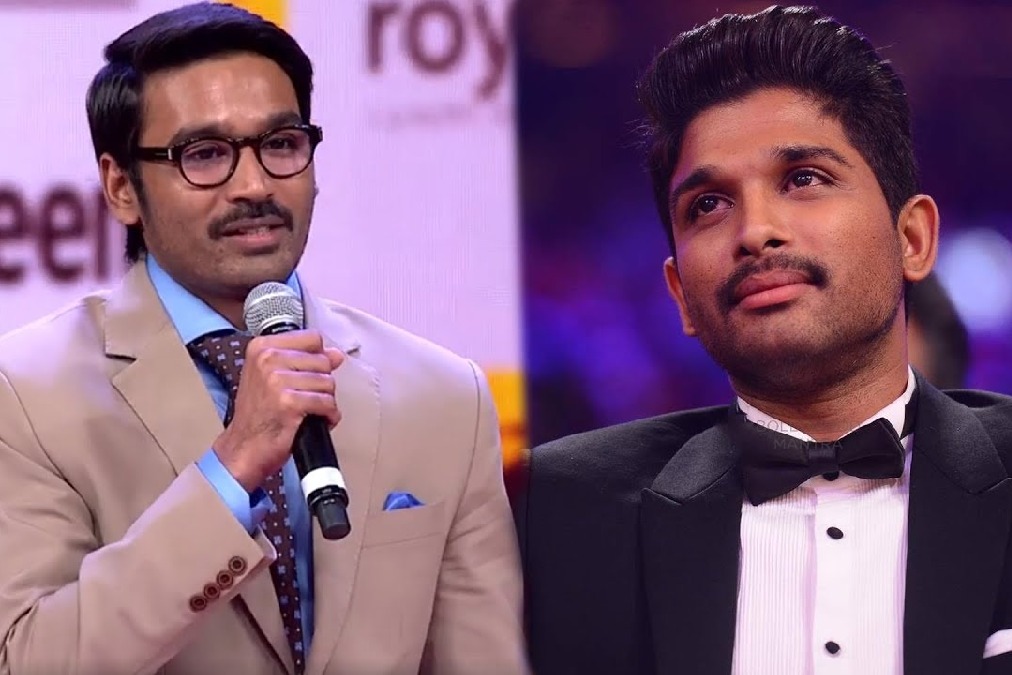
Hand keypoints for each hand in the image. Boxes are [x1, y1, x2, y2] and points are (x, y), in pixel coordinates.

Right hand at [211, 329, 344, 492]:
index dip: (318, 358)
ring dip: (325, 401)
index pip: (313, 338)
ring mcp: (277, 379)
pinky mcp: (288, 402)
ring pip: (328, 382)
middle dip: (322, 383)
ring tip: (309, 410)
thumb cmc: (258, 414)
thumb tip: (336, 354)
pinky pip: (327, 402)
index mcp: (262, 347)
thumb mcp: (273, 378)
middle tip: (305, 398)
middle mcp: (267, 358)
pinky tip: (316, 420)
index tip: (308, 374)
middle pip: (323, 361)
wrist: (243, 448)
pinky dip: (328, 415)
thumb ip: (304, 360)